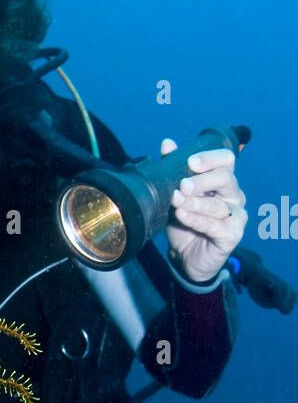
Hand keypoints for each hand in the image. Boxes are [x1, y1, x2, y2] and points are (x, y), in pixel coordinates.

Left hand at [163, 138, 247, 283]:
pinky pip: (214, 225)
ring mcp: (236, 216)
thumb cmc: (183, 223)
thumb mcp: (175, 195)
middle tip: (183, 185)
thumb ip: (173, 170)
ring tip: (176, 201)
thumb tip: (167, 144)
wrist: (185, 258)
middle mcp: (233, 195)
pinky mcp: (232, 235)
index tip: (190, 161)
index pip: (226, 160)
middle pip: (226, 178)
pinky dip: (196, 219)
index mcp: (222, 181)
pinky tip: (182, 215)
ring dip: (194, 202)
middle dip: (203, 179)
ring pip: (217, 204)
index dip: (210, 158)